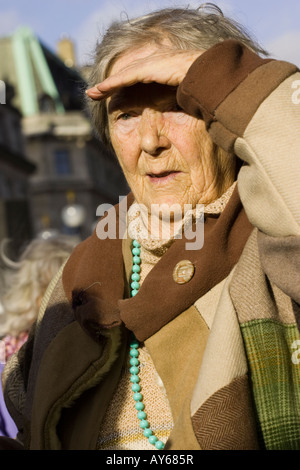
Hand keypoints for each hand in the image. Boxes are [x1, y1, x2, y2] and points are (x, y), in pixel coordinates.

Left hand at [86, 48, 203, 99]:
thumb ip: (177, 100)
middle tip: (93, 93)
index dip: (122, 85)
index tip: (111, 95)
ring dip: (106, 85)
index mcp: (164, 67)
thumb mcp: (186, 95)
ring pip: (123, 75)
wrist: (209, 76)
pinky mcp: (150, 68)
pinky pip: (127, 77)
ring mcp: (152, 63)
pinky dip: (113, 84)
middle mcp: (156, 62)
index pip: (138, 76)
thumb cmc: (203, 87)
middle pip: (127, 74)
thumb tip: (175, 113)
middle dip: (109, 84)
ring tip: (92, 94)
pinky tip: (101, 90)